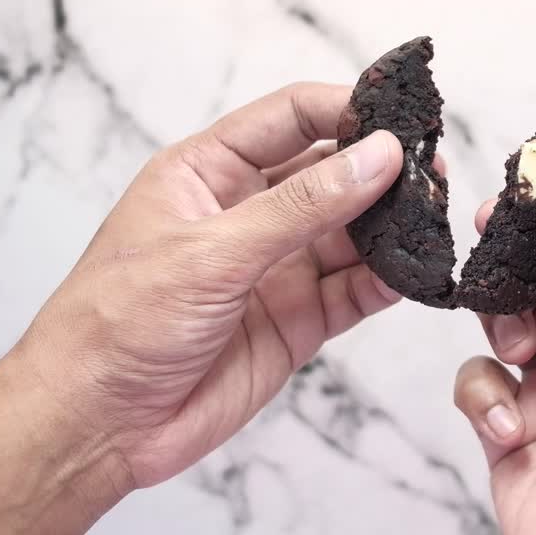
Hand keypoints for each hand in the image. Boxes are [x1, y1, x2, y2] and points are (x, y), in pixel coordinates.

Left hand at [0, 83, 406, 534]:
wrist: (98, 425)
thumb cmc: (117, 323)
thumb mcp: (212, 251)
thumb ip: (303, 205)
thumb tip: (377, 157)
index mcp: (210, 173)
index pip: (290, 118)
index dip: (346, 109)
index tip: (400, 115)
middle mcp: (250, 214)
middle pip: (333, 173)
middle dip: (383, 169)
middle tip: (435, 170)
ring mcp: (278, 267)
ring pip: (354, 231)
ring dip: (395, 225)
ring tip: (437, 218)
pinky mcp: (300, 319)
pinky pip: (357, 289)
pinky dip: (390, 280)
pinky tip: (418, 272)